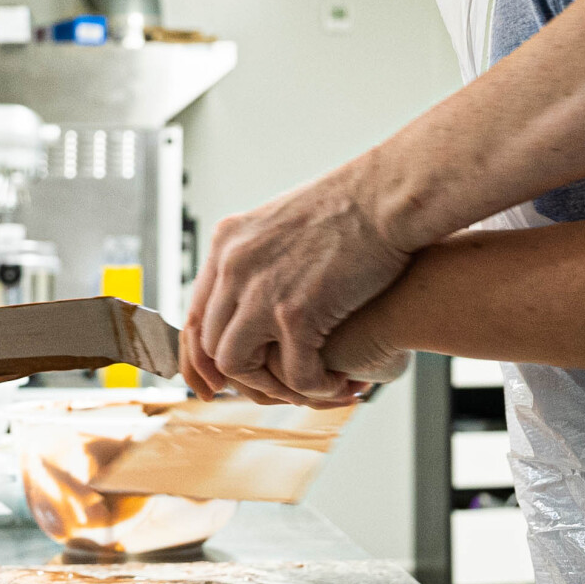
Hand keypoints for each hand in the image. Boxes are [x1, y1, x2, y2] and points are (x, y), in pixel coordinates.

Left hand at [183, 165, 413, 406]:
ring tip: (312, 386)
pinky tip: (341, 382)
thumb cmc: (355, 206)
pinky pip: (295, 375)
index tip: (219, 381)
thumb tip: (260, 293)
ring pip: (239, 366)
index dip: (203, 357)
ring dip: (276, 386)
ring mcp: (261, 291)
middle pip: (212, 345)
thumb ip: (262, 258)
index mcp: (228, 243)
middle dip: (246, 377)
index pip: (195, 315)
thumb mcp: (286, 222)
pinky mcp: (296, 313)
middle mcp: (234, 267)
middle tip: (282, 388)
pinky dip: (318, 388)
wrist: (388, 195)